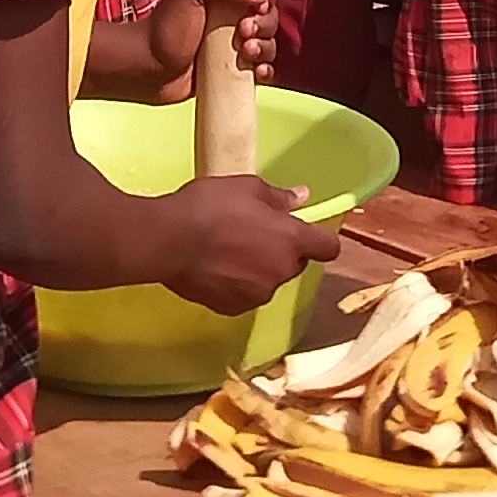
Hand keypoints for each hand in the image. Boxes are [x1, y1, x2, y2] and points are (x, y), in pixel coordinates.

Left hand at [140, 0, 276, 94]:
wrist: (150, 68)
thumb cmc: (166, 24)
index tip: (255, 6)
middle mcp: (234, 13)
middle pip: (270, 14)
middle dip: (264, 24)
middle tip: (243, 32)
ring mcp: (236, 42)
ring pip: (269, 41)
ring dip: (265, 47)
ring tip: (246, 53)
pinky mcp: (236, 68)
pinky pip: (263, 66)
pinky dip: (266, 68)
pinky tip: (257, 71)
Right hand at [162, 177, 337, 312]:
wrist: (169, 241)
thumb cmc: (210, 206)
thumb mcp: (246, 188)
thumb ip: (279, 197)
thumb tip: (302, 198)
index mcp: (291, 240)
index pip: (328, 247)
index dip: (320, 239)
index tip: (305, 231)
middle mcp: (281, 271)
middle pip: (294, 263)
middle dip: (281, 251)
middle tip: (253, 233)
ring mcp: (258, 294)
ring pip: (268, 280)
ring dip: (258, 268)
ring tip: (227, 251)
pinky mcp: (233, 308)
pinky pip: (244, 294)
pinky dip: (236, 284)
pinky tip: (215, 269)